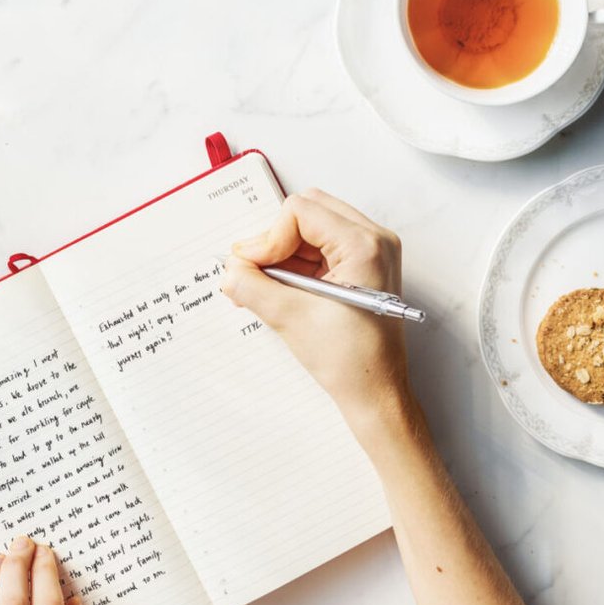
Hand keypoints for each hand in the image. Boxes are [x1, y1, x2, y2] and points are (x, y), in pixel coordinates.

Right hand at [221, 189, 414, 444]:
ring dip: (281, 253)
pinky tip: (277, 290)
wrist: (375, 392)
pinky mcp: (361, 268)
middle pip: (307, 212)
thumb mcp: (289, 318)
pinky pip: (319, 248)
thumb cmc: (350, 361)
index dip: (267, 238)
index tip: (251, 267)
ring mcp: (370, 253)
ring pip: (310, 229)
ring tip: (260, 286)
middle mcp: (374, 240)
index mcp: (365, 246)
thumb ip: (251, 286)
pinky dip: (293, 264)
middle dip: (273, 240)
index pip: (299, 212)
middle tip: (253, 271)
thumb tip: (228, 269)